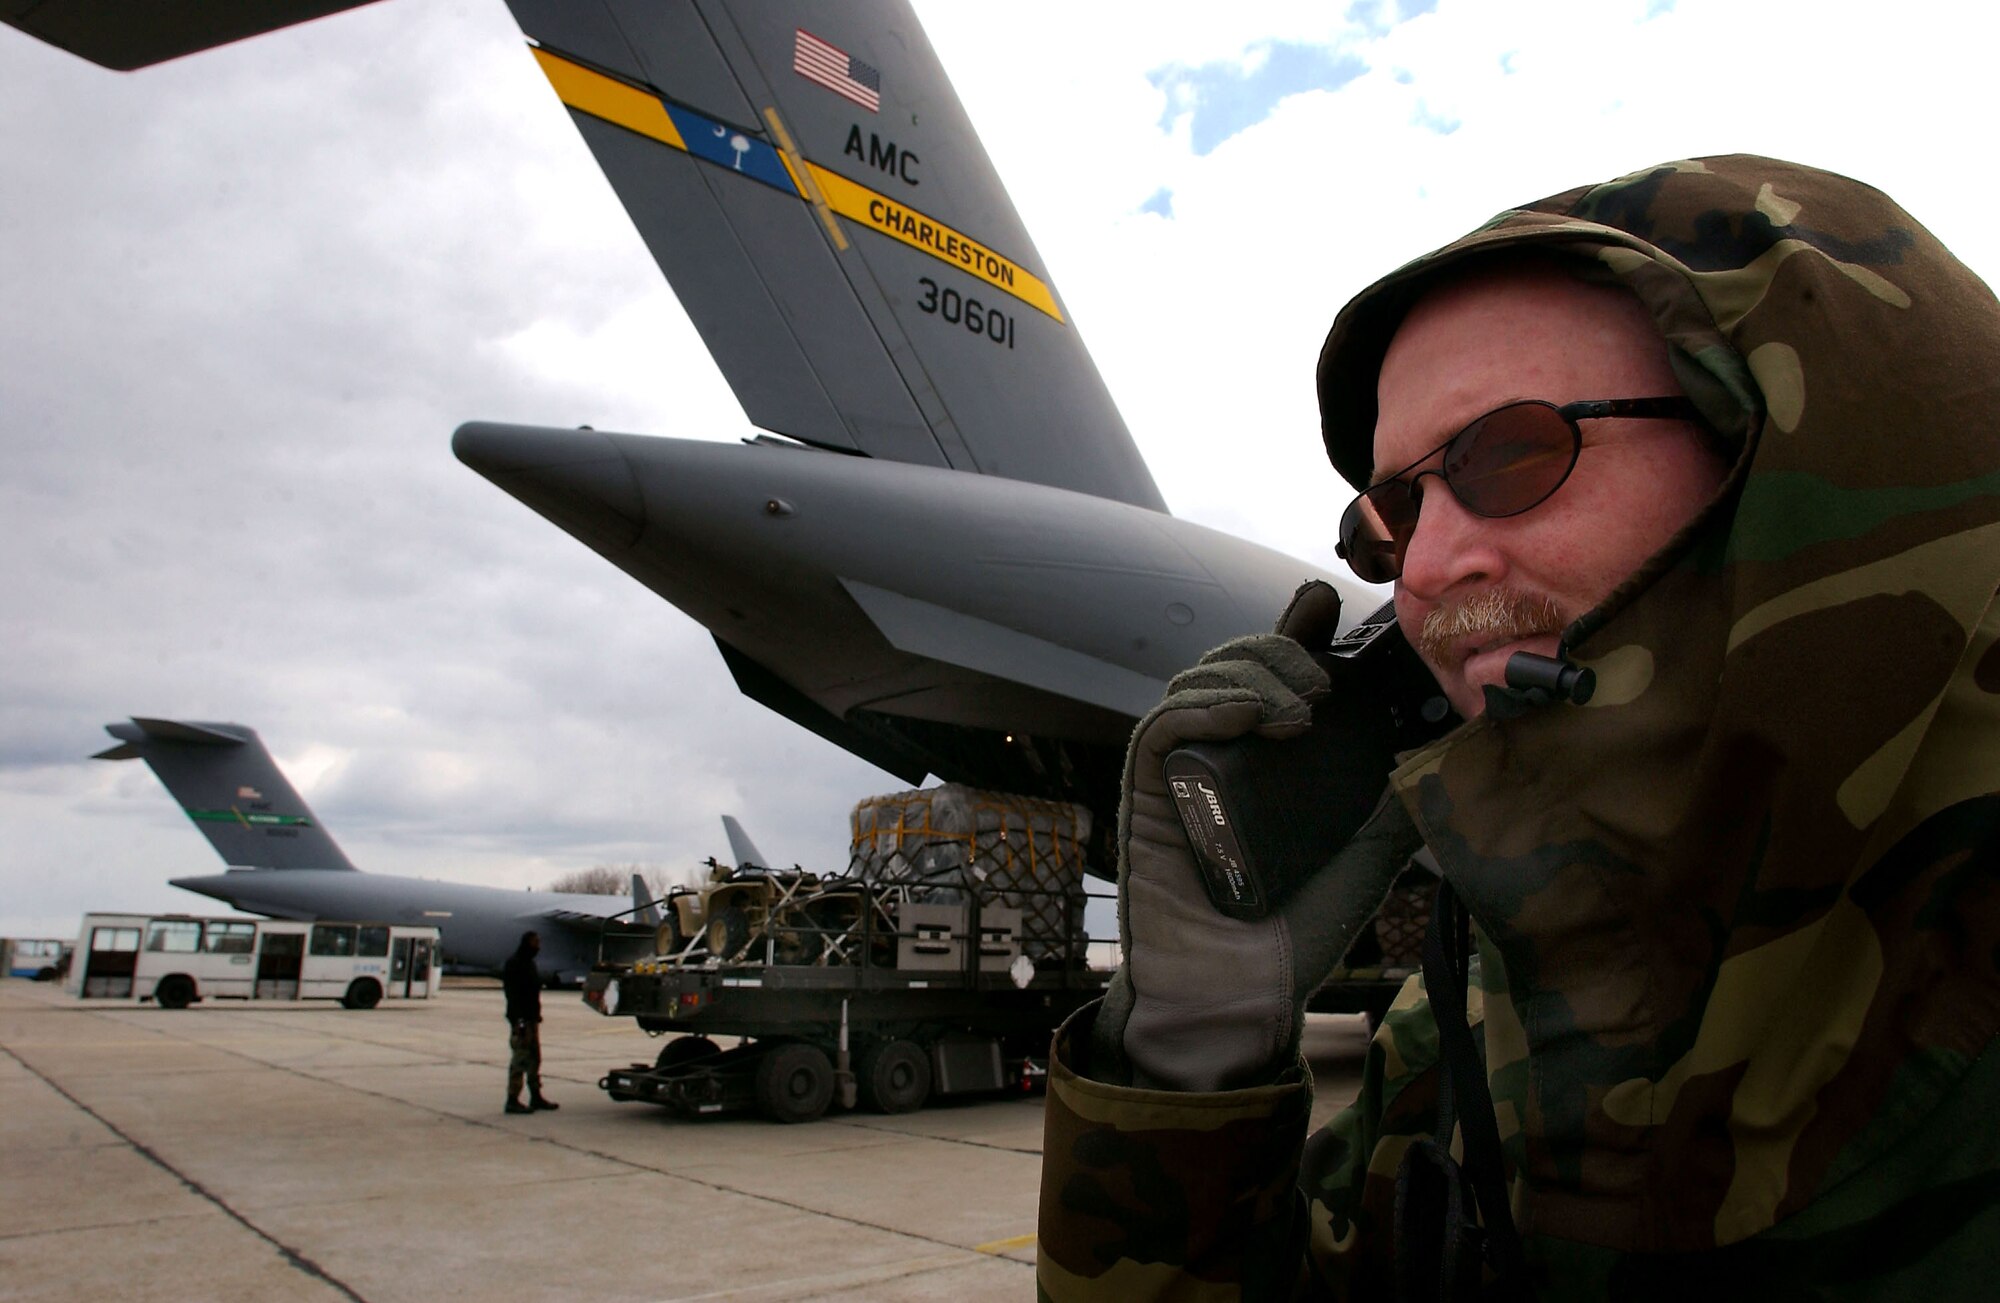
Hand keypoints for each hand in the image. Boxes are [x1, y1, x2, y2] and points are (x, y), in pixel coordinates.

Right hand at [1094, 581, 1424, 1090]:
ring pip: (1199, 682)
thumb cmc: (1293, 933)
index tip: (1329, 606)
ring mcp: (1182, 770)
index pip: (1276, 673)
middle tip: (1326, 681)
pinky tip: (1250, 714)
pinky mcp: (1148, 793)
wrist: (1238, 998)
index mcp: (1269, 758)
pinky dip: (1206, 706)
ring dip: (1252, 675)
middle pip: (1235, 663)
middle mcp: (1222, 752)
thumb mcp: (1365, 860)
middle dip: (1281, 651)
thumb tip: (1452, 749)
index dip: (1297, 631)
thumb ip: (1397, 809)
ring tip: (1301, 709)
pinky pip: (1164, 728)